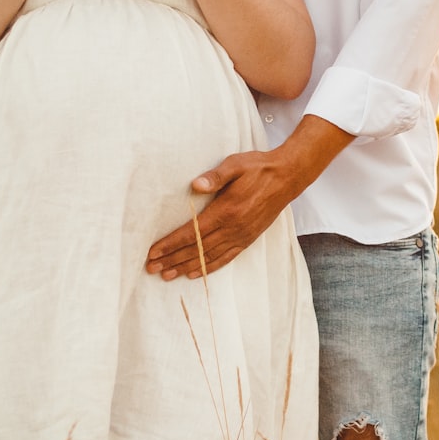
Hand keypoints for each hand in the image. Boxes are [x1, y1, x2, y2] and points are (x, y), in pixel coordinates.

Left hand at [145, 150, 305, 279]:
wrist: (287, 177)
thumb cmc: (258, 168)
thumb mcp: (236, 164)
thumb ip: (215, 176)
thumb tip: (195, 185)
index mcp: (226, 210)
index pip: (192, 233)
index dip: (170, 244)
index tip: (153, 252)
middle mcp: (233, 228)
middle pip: (197, 249)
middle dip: (172, 259)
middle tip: (151, 268)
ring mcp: (241, 236)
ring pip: (209, 257)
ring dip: (186, 266)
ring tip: (167, 275)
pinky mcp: (248, 239)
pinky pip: (226, 258)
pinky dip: (209, 267)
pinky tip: (195, 273)